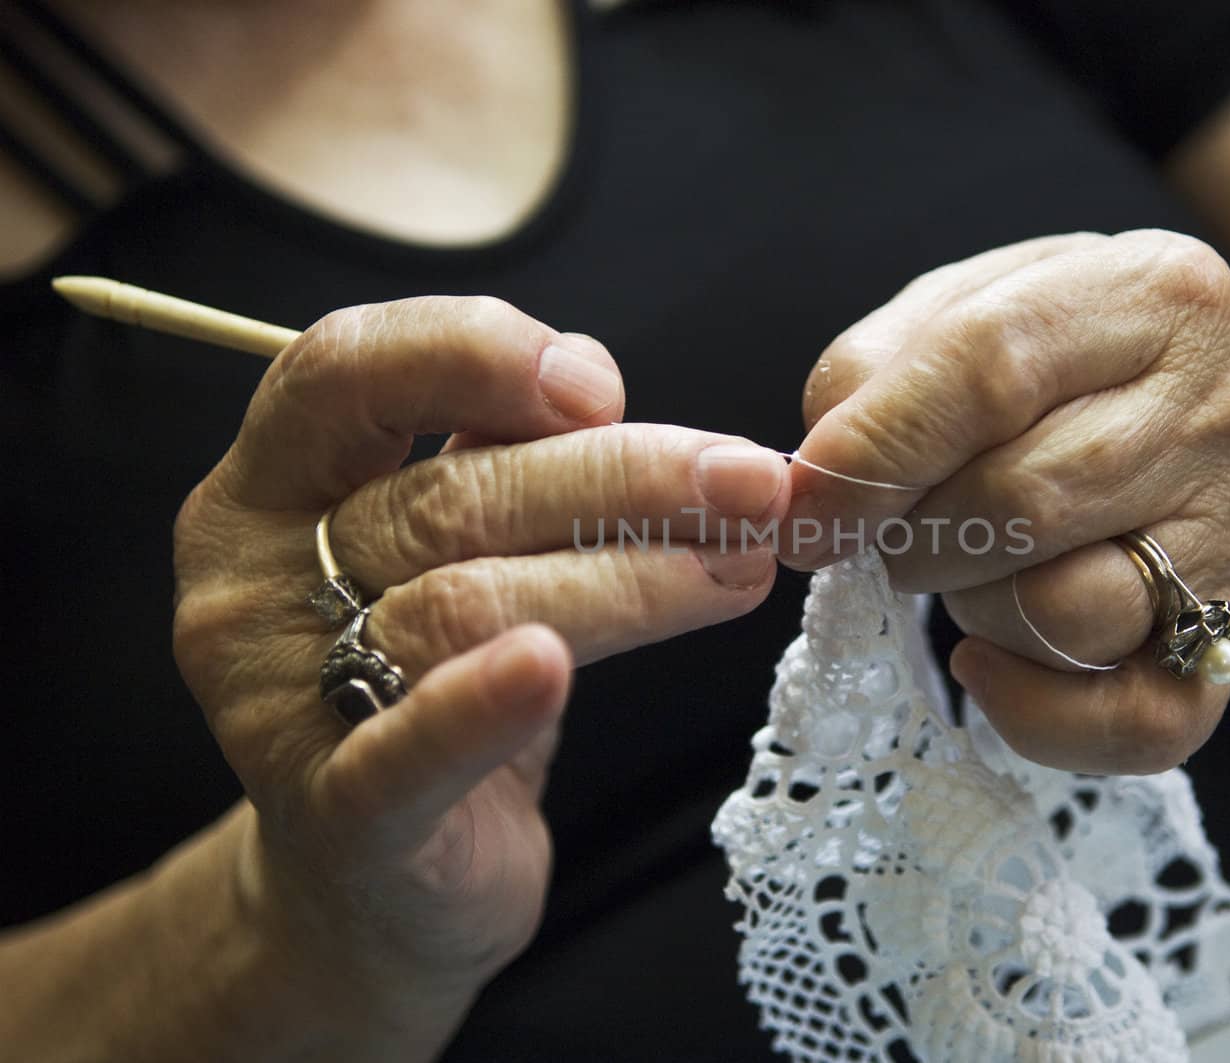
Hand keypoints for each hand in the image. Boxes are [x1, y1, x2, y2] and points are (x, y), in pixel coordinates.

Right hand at [172, 297, 788, 1051]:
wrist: (385, 877)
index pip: (348, 371)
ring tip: (741, 566)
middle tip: (751, 484)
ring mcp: (276, 702)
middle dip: (621, 479)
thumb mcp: (454, 545)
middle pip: (446, 497)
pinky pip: (407, 750)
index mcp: (269, 484)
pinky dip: (482, 705)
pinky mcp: (336, 815)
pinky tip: (551, 671)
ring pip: (462, 603)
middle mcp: (250, 582)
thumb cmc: (434, 679)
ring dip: (626, 577)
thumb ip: (496, 452)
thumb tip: (588, 374)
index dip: (475, 354)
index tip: (603, 384)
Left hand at [784, 231, 1229, 773]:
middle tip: (887, 532)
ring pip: (1068, 613)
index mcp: (1154, 292)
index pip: (990, 367)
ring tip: (963, 567)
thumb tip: (819, 480)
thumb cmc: (1064, 361)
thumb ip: (877, 367)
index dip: (874, 449)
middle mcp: (1224, 409)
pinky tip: (985, 662)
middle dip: (914, 535)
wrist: (1210, 413)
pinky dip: (1030, 712)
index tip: (804, 506)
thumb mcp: (973, 307)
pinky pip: (1133, 723)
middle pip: (1023, 501)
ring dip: (971, 607)